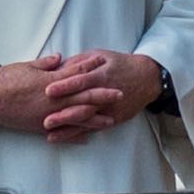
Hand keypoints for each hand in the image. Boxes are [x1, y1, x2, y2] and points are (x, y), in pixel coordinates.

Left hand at [38, 50, 161, 141]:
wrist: (147, 78)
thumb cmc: (120, 64)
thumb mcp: (101, 55)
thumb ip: (80, 62)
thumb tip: (58, 67)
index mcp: (101, 75)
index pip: (81, 81)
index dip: (65, 86)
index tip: (48, 90)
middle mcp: (105, 94)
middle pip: (82, 105)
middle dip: (64, 114)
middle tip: (45, 120)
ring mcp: (110, 109)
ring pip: (87, 120)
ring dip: (69, 129)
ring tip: (51, 135)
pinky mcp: (113, 119)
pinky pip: (94, 128)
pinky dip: (78, 134)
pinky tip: (65, 138)